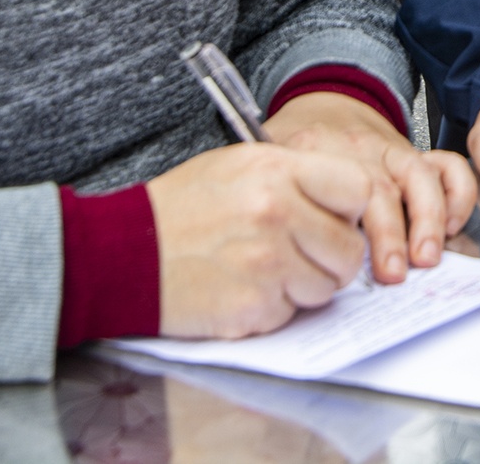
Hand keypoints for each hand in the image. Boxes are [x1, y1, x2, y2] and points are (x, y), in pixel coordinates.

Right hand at [147, 142, 370, 338]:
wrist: (120, 253)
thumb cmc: (179, 209)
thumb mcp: (236, 166)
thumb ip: (294, 178)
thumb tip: (342, 202)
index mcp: (277, 170)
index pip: (358, 189)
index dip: (351, 209)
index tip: (336, 218)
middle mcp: (278, 212)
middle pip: (349, 248)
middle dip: (331, 257)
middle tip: (300, 254)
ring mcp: (268, 262)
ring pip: (326, 287)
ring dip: (303, 285)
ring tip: (264, 269)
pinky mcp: (253, 306)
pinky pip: (291, 313)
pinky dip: (273, 307)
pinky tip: (242, 287)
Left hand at [265, 92, 476, 282]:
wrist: (320, 102)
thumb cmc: (294, 142)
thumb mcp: (266, 160)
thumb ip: (270, 195)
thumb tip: (271, 251)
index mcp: (317, 151)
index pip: (340, 187)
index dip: (353, 228)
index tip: (354, 263)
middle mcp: (360, 149)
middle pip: (382, 187)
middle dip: (393, 234)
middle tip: (393, 273)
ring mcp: (393, 150)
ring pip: (422, 176)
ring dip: (429, 219)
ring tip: (427, 256)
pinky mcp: (415, 155)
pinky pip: (448, 166)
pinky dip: (458, 194)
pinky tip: (450, 225)